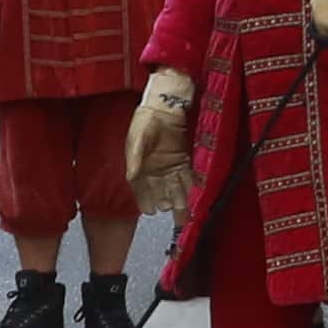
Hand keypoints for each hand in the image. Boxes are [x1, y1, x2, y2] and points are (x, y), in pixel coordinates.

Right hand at [122, 71, 194, 203]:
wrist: (161, 107)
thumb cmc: (144, 122)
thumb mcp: (136, 140)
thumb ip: (135, 159)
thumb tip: (132, 176)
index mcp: (140, 169)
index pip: (142, 190)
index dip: (145, 201)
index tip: (150, 212)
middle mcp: (155, 172)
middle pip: (161, 193)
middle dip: (168, 206)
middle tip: (175, 220)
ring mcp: (170, 167)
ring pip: (176, 189)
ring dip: (181, 201)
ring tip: (186, 216)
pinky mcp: (183, 160)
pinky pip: (187, 176)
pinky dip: (191, 186)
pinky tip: (195, 197)